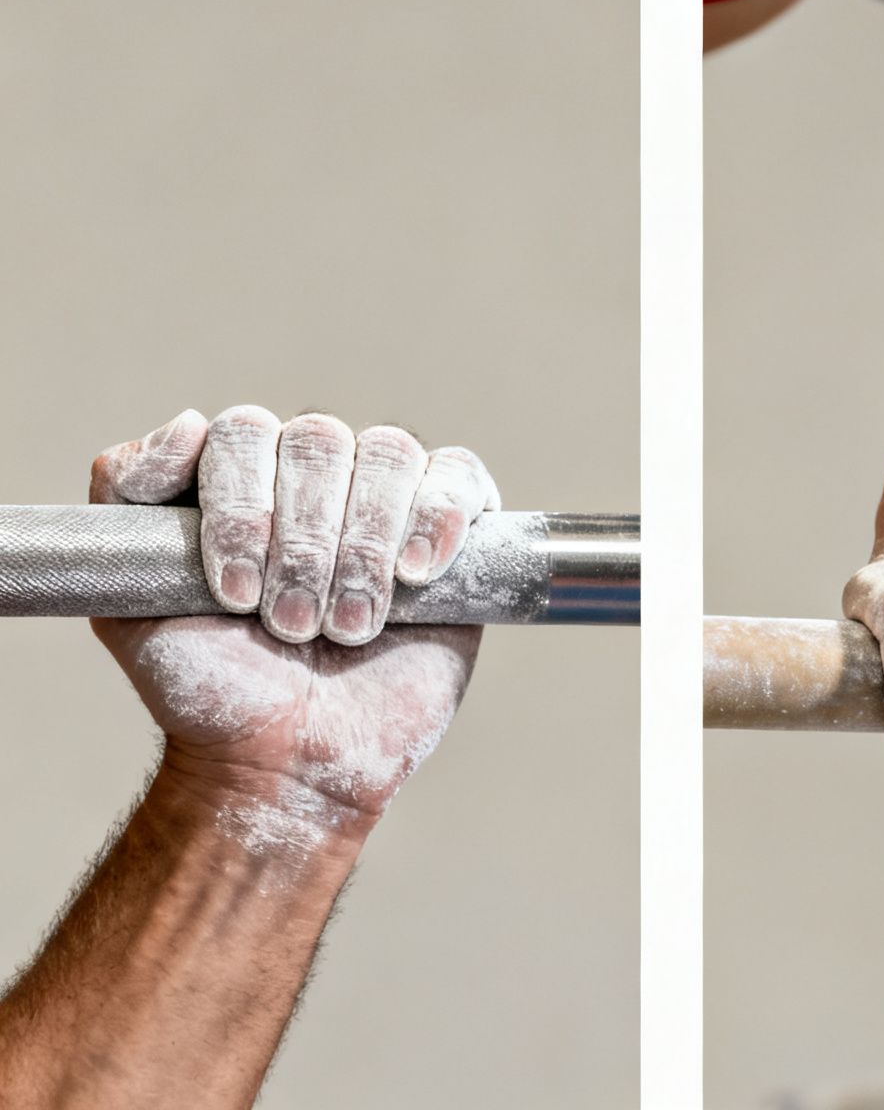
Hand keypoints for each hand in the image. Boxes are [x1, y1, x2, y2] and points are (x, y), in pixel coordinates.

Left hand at [87, 407, 500, 847]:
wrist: (293, 758)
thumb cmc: (214, 686)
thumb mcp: (130, 596)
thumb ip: (124, 495)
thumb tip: (190, 424)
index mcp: (240, 476)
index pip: (244, 433)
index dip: (242, 511)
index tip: (234, 595)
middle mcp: (316, 474)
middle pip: (319, 442)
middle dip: (305, 545)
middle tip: (291, 626)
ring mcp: (389, 500)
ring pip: (390, 456)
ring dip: (364, 549)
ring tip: (348, 626)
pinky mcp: (457, 532)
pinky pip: (461, 478)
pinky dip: (439, 518)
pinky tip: (414, 574)